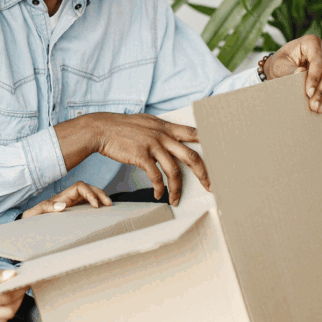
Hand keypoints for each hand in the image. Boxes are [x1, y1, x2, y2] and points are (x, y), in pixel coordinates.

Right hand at [0, 256, 24, 321]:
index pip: (5, 295)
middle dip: (19, 297)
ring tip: (12, 291)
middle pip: (9, 309)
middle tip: (20, 284)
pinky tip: (1, 299)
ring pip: (4, 318)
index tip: (25, 278)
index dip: (19, 287)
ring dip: (13, 305)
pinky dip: (3, 311)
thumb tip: (10, 276)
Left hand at [21, 181, 112, 218]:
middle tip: (109, 204)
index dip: (90, 193)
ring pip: (91, 195)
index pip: (80, 187)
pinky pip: (89, 205)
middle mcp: (70, 198)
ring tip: (110, 206)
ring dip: (101, 198)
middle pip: (89, 188)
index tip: (95, 205)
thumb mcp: (37, 212)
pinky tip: (104, 212)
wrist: (31, 226)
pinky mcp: (77, 212)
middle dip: (100, 193)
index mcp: (63, 196)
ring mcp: (74, 204)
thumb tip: (62, 206)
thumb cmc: (34, 219)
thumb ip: (47, 207)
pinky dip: (98, 205)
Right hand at [56, 113, 210, 205]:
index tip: (219, 157)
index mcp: (166, 126)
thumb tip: (172, 138)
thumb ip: (161, 130)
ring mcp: (152, 145)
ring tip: (176, 199)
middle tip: (210, 186)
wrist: (102, 128)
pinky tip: (158, 194)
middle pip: (191, 156)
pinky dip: (159, 188)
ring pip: (174, 170)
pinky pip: (156, 176)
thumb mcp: (146, 122)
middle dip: (204, 174)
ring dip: (177, 188)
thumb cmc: (123, 127)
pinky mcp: (141, 155)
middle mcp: (163, 135)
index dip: (208, 145)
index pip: (194, 133)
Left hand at [264, 34, 321, 113]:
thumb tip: (301, 73)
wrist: (285, 65)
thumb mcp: (279, 67)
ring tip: (317, 107)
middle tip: (313, 105)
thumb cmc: (281, 64)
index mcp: (311, 41)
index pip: (318, 62)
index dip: (314, 79)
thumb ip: (289, 70)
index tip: (308, 93)